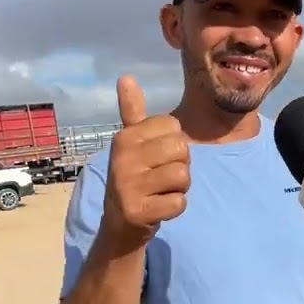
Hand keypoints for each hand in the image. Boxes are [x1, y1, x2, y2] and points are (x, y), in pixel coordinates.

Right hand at [102, 76, 190, 248]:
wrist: (120, 225)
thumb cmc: (133, 178)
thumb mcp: (131, 144)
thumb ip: (132, 111)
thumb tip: (126, 77)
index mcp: (125, 137)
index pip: (174, 127)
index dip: (173, 145)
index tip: (155, 159)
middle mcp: (122, 158)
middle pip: (182, 149)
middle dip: (180, 166)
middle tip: (160, 178)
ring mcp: (128, 185)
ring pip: (183, 175)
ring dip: (179, 188)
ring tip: (159, 192)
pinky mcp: (137, 211)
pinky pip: (179, 202)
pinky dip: (175, 208)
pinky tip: (158, 208)